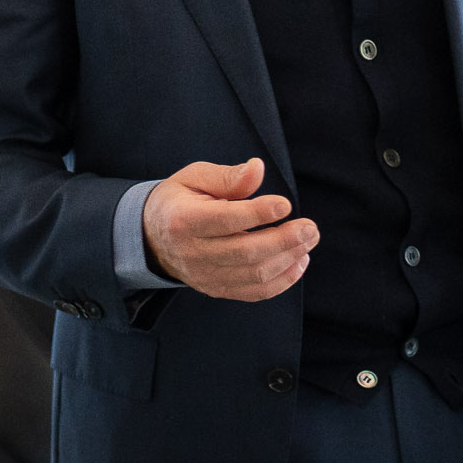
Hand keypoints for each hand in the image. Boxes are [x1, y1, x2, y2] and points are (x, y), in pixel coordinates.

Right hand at [141, 157, 316, 300]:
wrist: (152, 237)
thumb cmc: (179, 200)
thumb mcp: (195, 177)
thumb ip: (227, 176)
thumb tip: (257, 169)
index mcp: (184, 220)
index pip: (225, 220)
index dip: (257, 213)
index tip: (285, 204)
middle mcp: (193, 252)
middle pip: (245, 252)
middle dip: (284, 240)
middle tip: (310, 227)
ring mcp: (205, 275)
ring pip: (254, 275)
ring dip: (288, 259)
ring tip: (308, 240)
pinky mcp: (217, 289)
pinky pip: (254, 292)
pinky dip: (282, 281)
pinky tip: (299, 262)